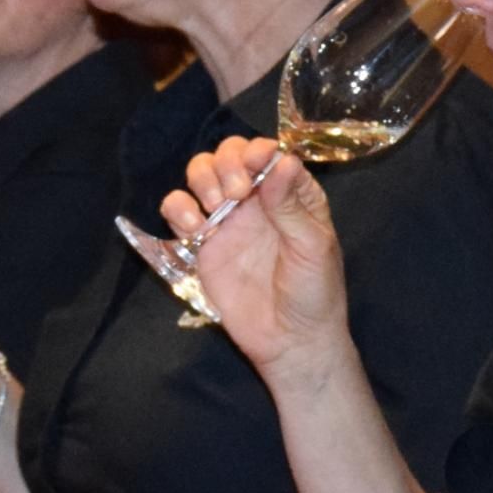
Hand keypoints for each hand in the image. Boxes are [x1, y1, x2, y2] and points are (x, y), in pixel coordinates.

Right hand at [168, 137, 352, 383]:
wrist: (289, 341)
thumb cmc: (314, 292)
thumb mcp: (314, 247)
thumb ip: (291, 206)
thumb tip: (281, 161)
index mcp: (292, 194)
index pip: (269, 154)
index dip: (258, 151)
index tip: (256, 164)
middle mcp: (257, 200)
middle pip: (229, 155)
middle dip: (226, 162)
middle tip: (236, 194)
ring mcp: (227, 220)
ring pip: (201, 173)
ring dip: (202, 178)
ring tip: (215, 208)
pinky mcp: (202, 243)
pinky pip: (178, 209)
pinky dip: (177, 207)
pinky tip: (194, 228)